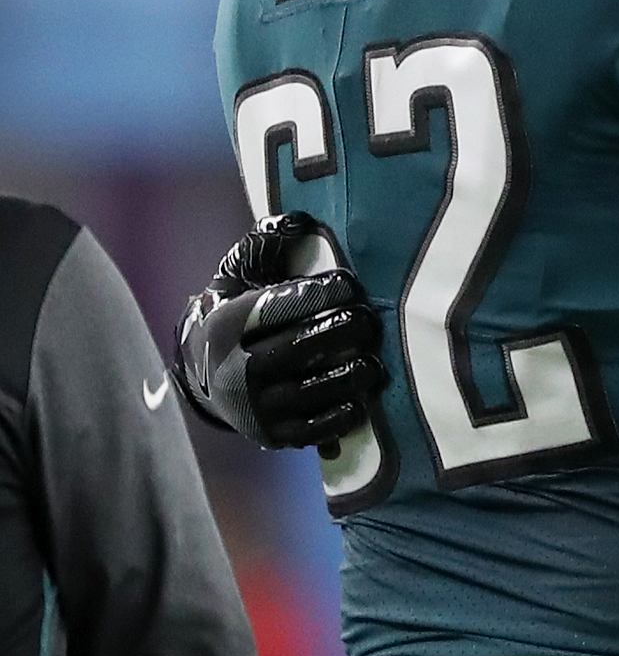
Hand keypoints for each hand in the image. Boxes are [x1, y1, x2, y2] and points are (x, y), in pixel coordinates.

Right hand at [174, 213, 383, 448]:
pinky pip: (308, 430)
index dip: (318, 294)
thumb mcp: (240, 277)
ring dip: (346, 376)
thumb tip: (300, 220)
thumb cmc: (239, 316)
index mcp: (227, 325)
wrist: (207, 377)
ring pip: (305, 392)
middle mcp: (234, 368)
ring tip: (374, 362)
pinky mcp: (270, 436)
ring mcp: (252, 407)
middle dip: (340, 331)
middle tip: (369, 319)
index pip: (276, 307)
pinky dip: (337, 418)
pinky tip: (360, 402)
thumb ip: (266, 246)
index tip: (349, 283)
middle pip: (295, 349)